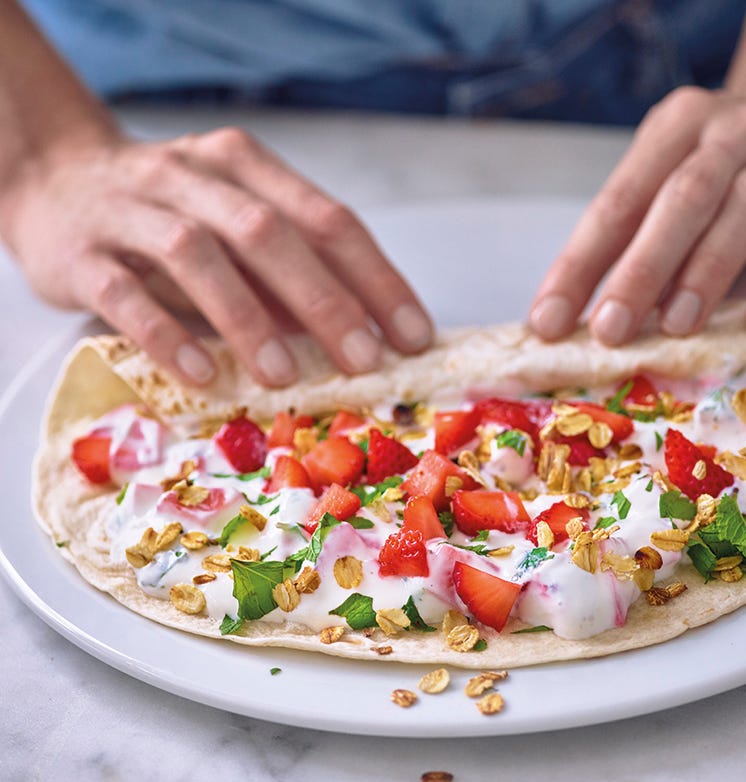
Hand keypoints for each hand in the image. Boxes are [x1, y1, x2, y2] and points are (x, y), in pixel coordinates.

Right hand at [1, 127, 432, 384]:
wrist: (56, 182)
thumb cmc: (169, 216)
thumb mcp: (235, 228)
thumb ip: (286, 272)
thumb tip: (357, 334)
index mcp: (244, 164)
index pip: (327, 219)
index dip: (376, 279)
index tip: (412, 337)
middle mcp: (192, 175)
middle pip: (269, 233)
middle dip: (325, 300)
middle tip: (364, 361)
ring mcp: (132, 209)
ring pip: (198, 254)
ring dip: (247, 318)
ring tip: (282, 376)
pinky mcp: (82, 252)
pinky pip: (125, 294)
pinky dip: (168, 335)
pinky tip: (204, 375)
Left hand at [529, 87, 745, 344]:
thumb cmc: (711, 173)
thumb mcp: (663, 184)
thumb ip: (626, 240)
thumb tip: (571, 321)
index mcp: (672, 129)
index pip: (615, 203)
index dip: (578, 266)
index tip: (547, 322)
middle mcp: (729, 130)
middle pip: (680, 200)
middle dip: (640, 270)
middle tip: (610, 332)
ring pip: (745, 206)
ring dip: (707, 272)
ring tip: (675, 328)